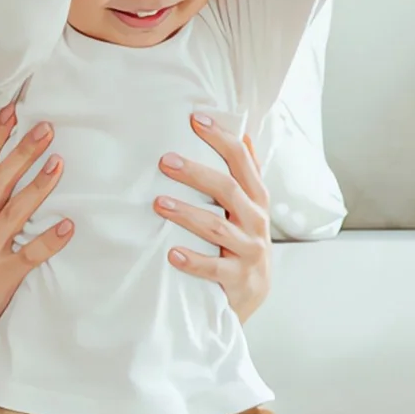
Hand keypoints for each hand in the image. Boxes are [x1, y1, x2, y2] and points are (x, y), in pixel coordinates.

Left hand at [156, 117, 272, 322]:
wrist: (252, 294)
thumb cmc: (243, 242)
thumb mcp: (249, 208)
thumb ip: (246, 175)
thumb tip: (242, 132)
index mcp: (256, 199)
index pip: (242, 161)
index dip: (221, 138)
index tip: (195, 119)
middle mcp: (256, 221)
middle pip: (228, 190)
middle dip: (196, 173)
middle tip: (165, 161)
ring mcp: (249, 250)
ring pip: (217, 228)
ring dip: (187, 213)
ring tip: (159, 203)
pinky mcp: (238, 278)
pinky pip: (214, 268)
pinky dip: (193, 261)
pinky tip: (171, 254)